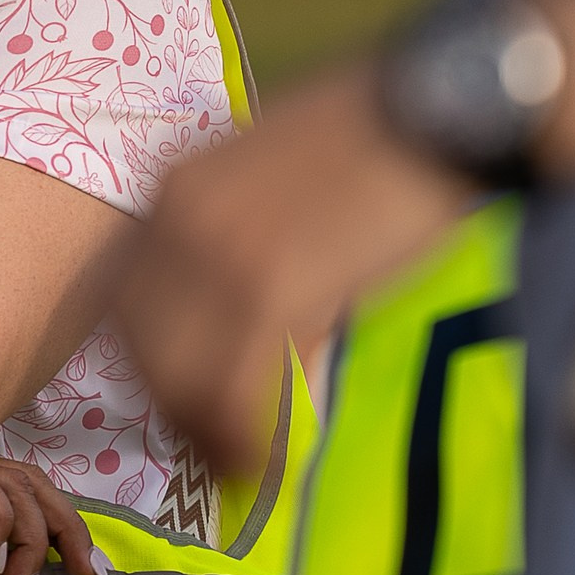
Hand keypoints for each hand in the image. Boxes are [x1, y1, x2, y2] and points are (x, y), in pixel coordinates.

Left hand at [116, 61, 468, 470]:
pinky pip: (237, 387)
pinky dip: (248, 438)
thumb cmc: (380, 140)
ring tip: (244, 469)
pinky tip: (270, 460)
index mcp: (177, 185)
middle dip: (175, 412)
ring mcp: (222, 251)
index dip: (154, 367)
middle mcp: (180, 217)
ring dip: (210, 437)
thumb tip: (248, 318)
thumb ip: (243, 235)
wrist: (442, 106)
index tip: (183, 406)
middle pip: (145, 347)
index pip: (132, 300)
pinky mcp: (274, 285)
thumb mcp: (277, 173)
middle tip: (214, 454)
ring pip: (184, 377)